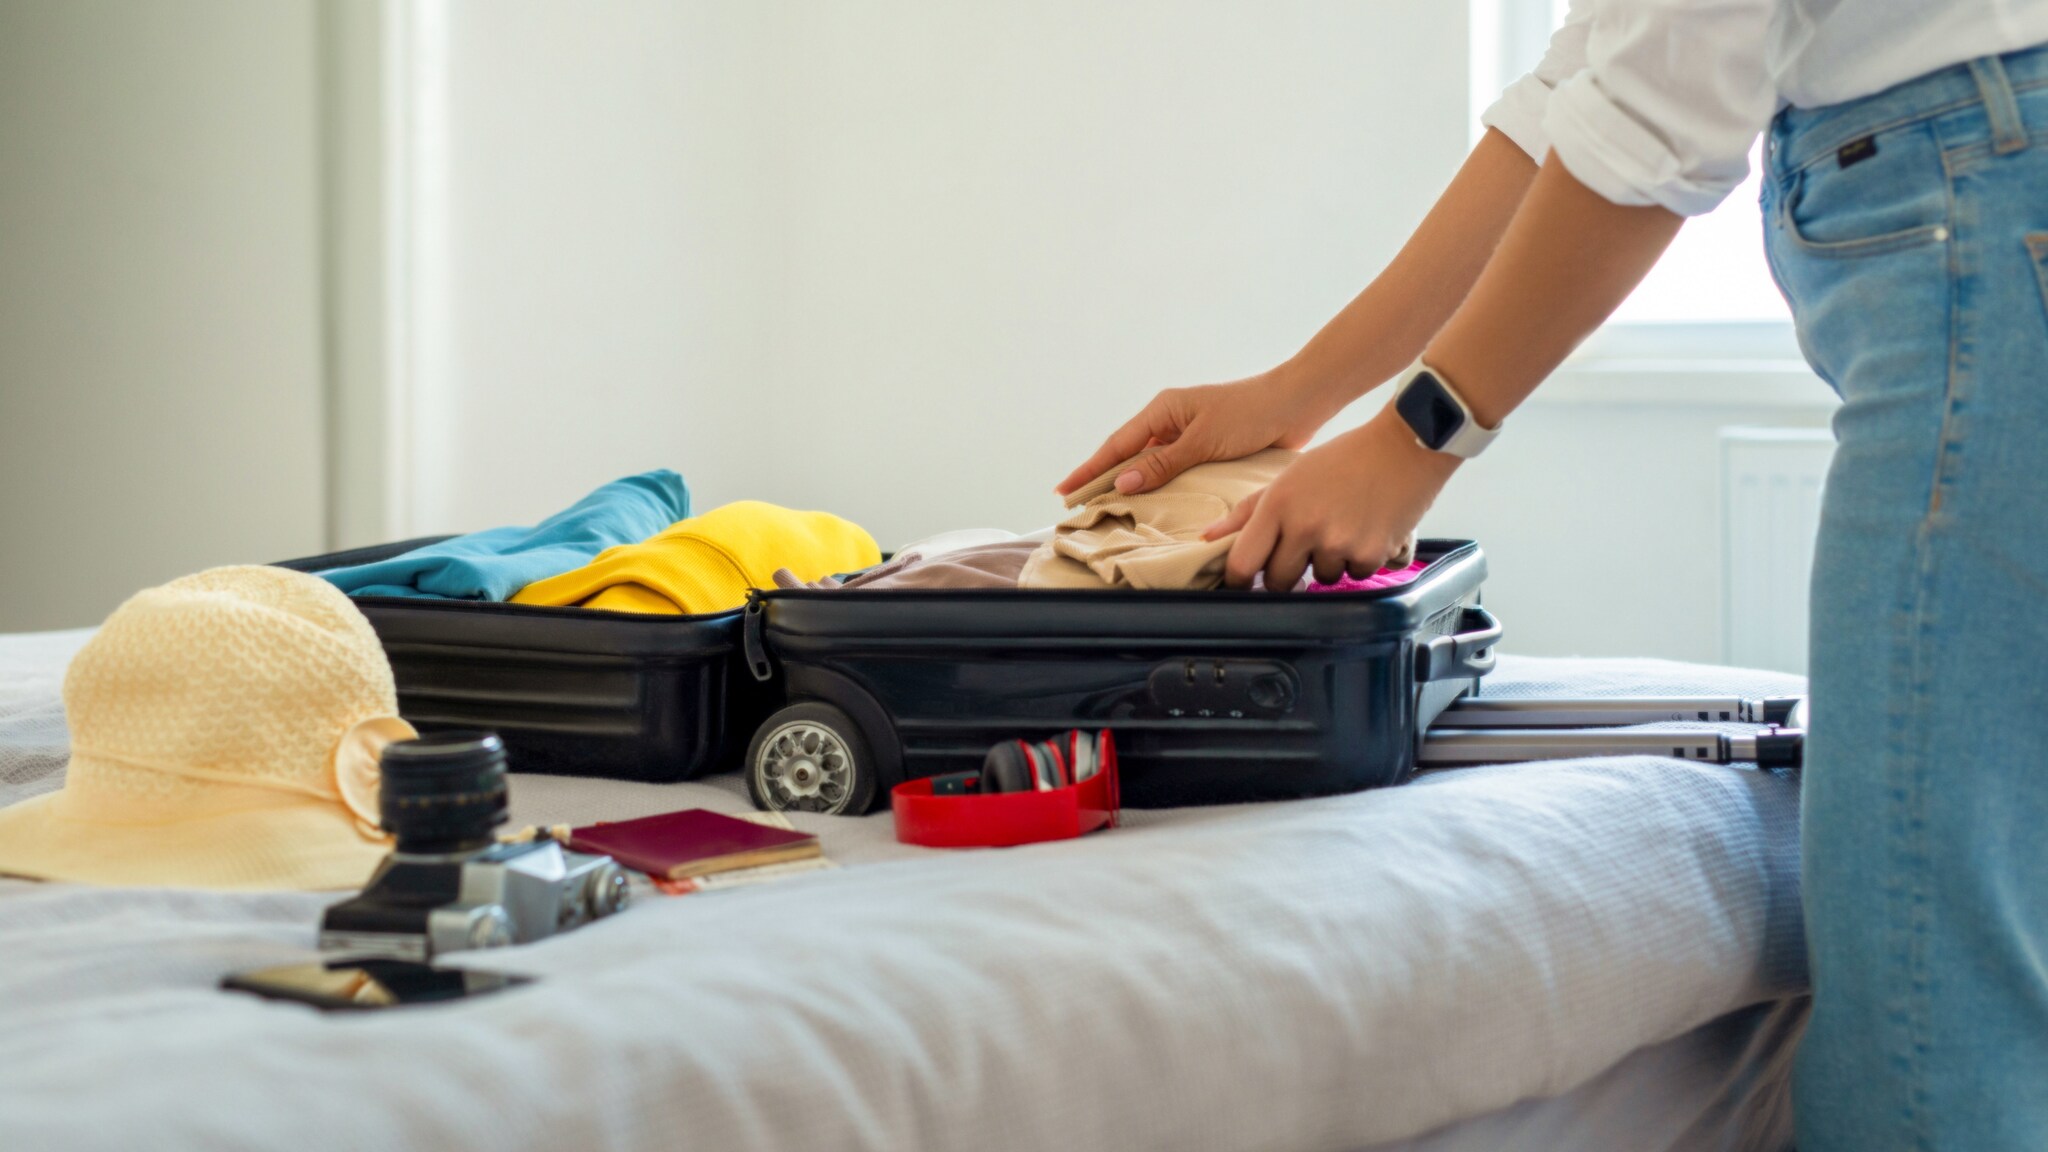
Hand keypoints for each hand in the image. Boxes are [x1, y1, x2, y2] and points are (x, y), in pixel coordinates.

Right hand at [1055, 370, 1344, 497]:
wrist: (1297, 405)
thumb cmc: (1251, 413)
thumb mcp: (1203, 439)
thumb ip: (1162, 463)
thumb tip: (1121, 482)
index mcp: (1163, 411)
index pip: (1116, 446)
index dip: (1089, 470)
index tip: (1064, 492)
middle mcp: (1171, 423)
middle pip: (1127, 457)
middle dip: (1102, 481)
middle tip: (1077, 508)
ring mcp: (1188, 438)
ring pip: (1150, 468)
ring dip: (1131, 488)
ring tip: (1106, 513)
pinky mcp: (1207, 453)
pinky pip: (1173, 475)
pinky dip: (1159, 491)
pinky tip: (1151, 509)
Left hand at [1204, 408, 1459, 589]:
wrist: (1404, 446)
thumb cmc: (1342, 460)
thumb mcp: (1288, 476)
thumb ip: (1248, 511)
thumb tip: (1208, 536)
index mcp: (1278, 505)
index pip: (1242, 564)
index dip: (1238, 581)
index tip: (1243, 583)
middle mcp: (1305, 527)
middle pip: (1279, 582)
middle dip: (1287, 573)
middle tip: (1304, 548)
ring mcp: (1340, 543)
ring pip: (1322, 578)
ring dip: (1329, 563)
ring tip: (1343, 528)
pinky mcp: (1372, 554)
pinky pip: (1357, 575)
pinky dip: (1362, 560)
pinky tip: (1368, 530)